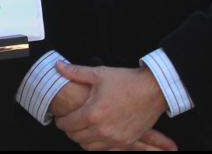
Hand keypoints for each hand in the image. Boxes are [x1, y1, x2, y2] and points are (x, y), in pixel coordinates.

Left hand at [53, 63, 170, 150]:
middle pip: (76, 137)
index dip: (60, 121)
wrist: (154, 90)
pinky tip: (97, 134)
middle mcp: (103, 130)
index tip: (59, 117)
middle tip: (69, 122)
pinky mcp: (127, 141)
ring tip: (82, 128)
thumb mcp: (98, 74)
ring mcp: (116, 138)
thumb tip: (58, 66)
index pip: (67, 124)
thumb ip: (75, 72)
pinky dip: (98, 144)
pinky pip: (106, 149)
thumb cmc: (126, 81)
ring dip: (82, 139)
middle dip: (69, 130)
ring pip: (89, 147)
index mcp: (93, 114)